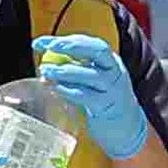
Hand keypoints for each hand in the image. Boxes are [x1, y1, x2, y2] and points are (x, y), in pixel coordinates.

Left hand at [33, 34, 149, 160]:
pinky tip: (54, 88)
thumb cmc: (103, 100)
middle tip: (48, 48)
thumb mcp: (93, 80)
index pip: (89, 43)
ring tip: (45, 71)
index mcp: (110, 60)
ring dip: (65, 71)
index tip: (40, 42)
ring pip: (91, 74)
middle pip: (97, 50)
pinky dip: (68, 90)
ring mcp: (113, 89)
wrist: (126, 127)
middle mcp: (115, 71)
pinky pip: (86, 96)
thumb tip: (46, 59)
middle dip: (71, 46)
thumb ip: (74, 69)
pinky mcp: (106, 106)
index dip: (65, 40)